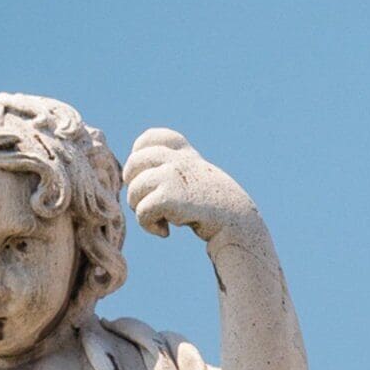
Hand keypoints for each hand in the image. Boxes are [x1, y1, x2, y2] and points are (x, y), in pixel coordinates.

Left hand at [124, 129, 263, 243]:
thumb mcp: (200, 181)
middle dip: (132, 183)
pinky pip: (142, 211)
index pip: (155, 137)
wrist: (238, 223)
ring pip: (134, 189)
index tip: (148, 172)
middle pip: (135, 161)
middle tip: (145, 199)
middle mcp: (179, 161)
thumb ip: (176, 171)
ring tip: (159, 218)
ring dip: (140, 208)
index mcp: (187, 157)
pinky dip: (148, 225)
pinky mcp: (169, 197)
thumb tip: (134, 176)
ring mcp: (173, 176)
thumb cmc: (216, 208)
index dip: (140, 150)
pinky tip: (166, 231)